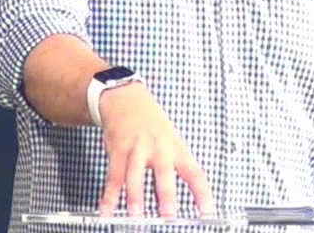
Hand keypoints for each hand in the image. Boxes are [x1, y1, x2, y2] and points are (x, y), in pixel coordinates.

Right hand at [96, 83, 213, 218]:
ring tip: (135, 214)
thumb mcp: (169, 140)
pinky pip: (113, 175)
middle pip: (164, 171)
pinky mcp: (118, 150)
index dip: (202, 193)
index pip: (194, 173)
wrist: (126, 99)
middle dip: (166, 194)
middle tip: (168, 215)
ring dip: (135, 195)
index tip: (207, 213)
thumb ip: (170, 168)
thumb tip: (169, 199)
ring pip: (135, 174)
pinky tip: (106, 210)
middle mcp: (158, 147)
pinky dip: (109, 195)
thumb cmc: (152, 124)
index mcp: (176, 148)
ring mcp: (137, 148)